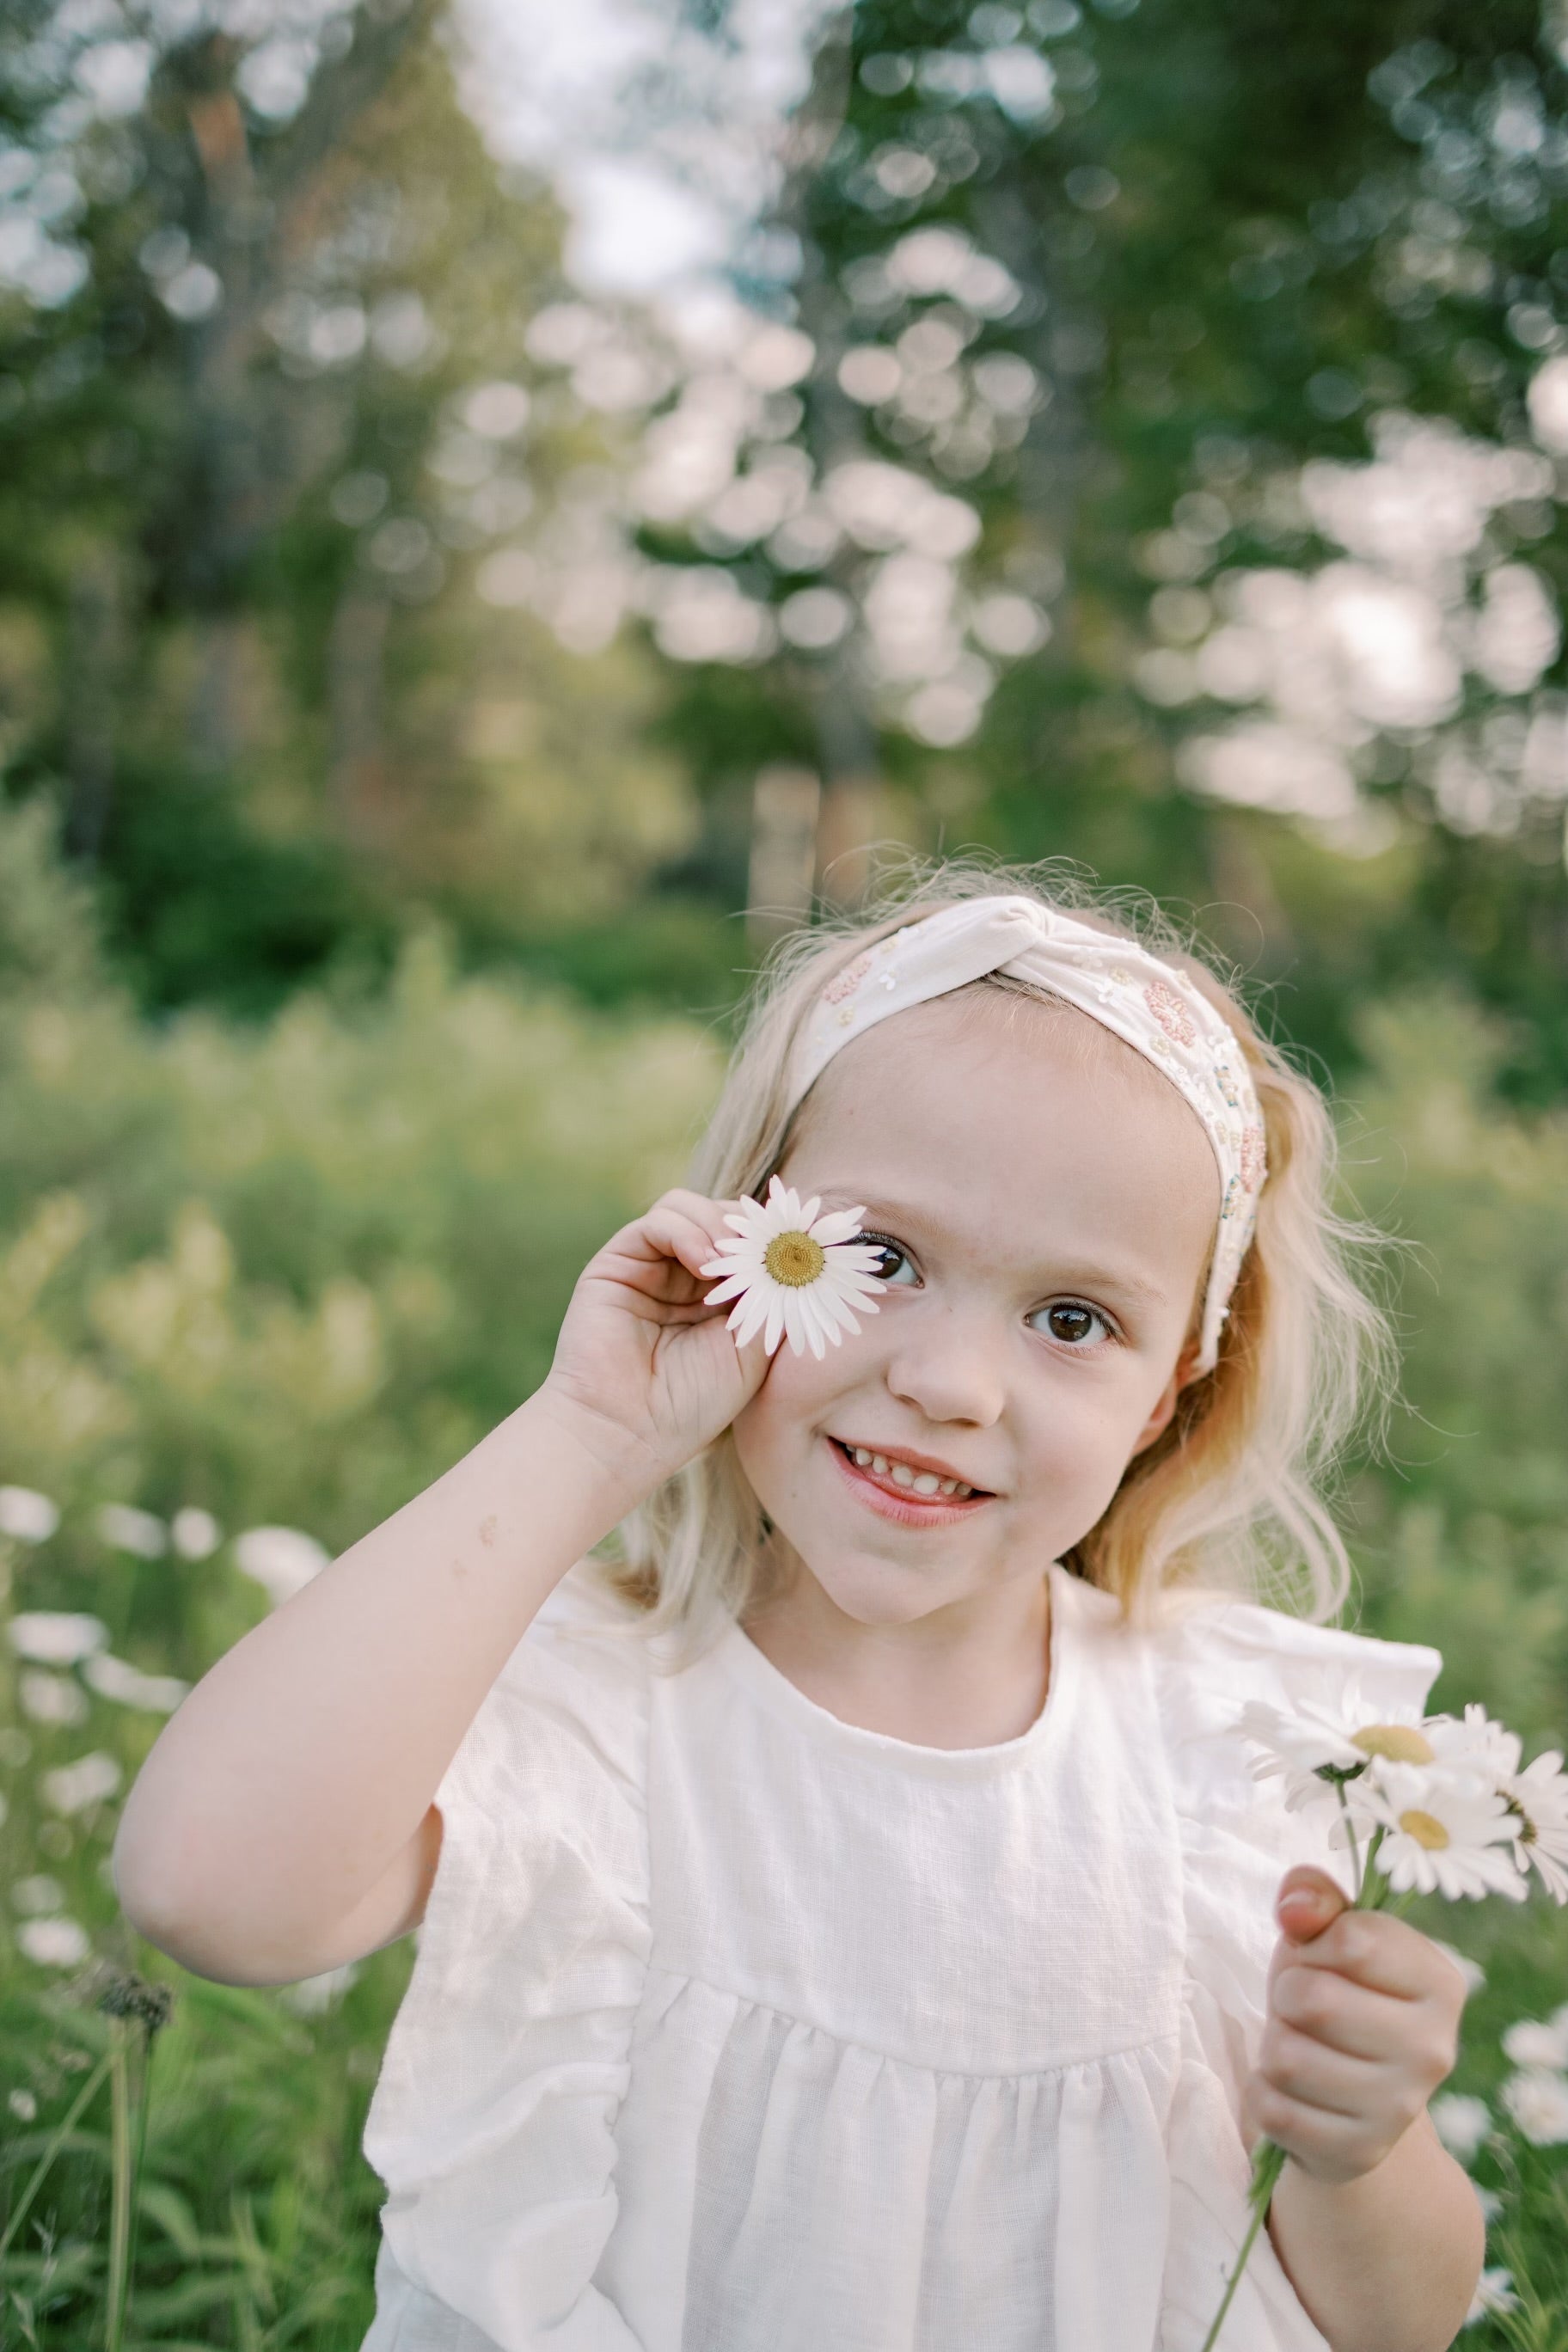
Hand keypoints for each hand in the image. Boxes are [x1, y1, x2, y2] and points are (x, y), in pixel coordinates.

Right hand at [536, 1188, 772, 1501]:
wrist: (629, 1431)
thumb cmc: (693, 1403)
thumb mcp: (753, 1347)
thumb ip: (771, 1294)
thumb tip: (793, 1247)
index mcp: (716, 1297)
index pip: (747, 1242)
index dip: (773, 1235)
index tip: (802, 1242)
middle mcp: (681, 1276)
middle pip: (720, 1217)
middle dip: (749, 1229)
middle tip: (769, 1249)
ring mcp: (649, 1267)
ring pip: (689, 1208)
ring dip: (720, 1226)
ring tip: (733, 1264)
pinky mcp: (617, 1262)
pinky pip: (659, 1221)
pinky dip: (689, 1230)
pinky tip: (705, 1263)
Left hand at [1240, 1866, 1466, 2187]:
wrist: (1350, 2094)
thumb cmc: (1335, 1990)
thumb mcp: (1326, 1934)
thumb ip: (1312, 1896)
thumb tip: (1294, 1909)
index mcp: (1440, 1982)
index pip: (1350, 1939)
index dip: (1312, 1943)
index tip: (1320, 1958)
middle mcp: (1435, 2049)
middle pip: (1312, 1999)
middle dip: (1286, 1994)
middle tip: (1303, 2007)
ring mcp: (1401, 2109)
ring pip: (1286, 2058)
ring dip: (1274, 2044)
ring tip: (1301, 2046)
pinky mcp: (1359, 2152)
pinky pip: (1272, 2110)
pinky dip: (1264, 2094)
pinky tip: (1293, 2092)